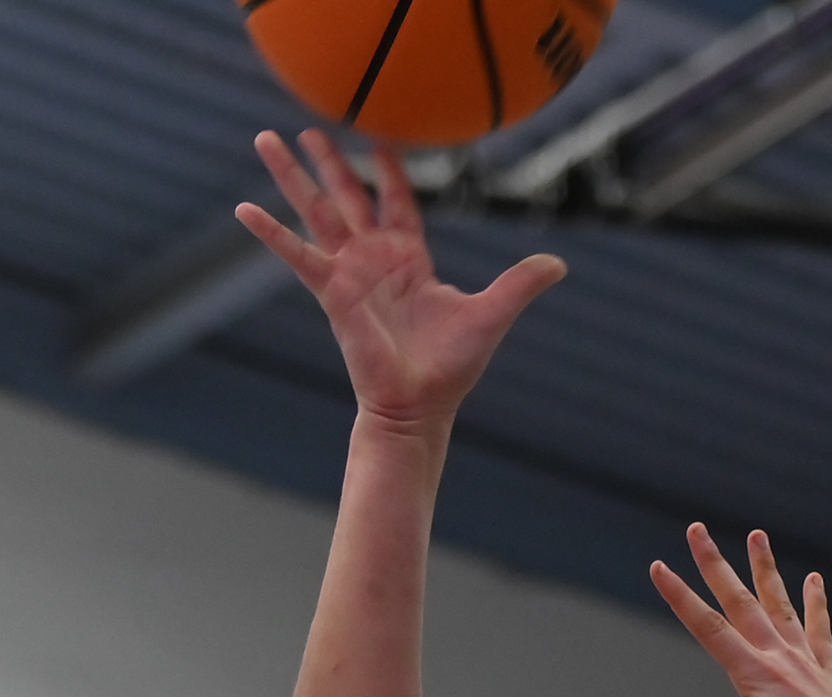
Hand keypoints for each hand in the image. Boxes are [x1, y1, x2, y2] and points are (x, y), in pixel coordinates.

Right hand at [237, 131, 563, 430]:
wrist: (419, 407)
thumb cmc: (452, 368)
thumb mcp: (492, 315)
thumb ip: (520, 285)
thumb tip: (560, 264)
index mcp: (410, 258)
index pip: (396, 201)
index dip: (389, 170)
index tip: (379, 138)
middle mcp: (375, 259)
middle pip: (348, 195)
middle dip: (330, 161)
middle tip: (310, 126)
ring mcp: (350, 273)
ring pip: (317, 211)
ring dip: (292, 176)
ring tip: (266, 139)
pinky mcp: (331, 292)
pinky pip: (295, 255)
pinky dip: (271, 233)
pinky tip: (243, 210)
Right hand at [654, 529, 831, 696]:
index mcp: (759, 676)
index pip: (709, 628)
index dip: (681, 597)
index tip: (659, 566)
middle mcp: (782, 660)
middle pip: (740, 602)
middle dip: (714, 565)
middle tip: (695, 529)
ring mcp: (807, 664)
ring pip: (779, 606)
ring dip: (764, 571)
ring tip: (757, 535)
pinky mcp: (826, 675)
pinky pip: (817, 630)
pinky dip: (814, 603)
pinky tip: (814, 580)